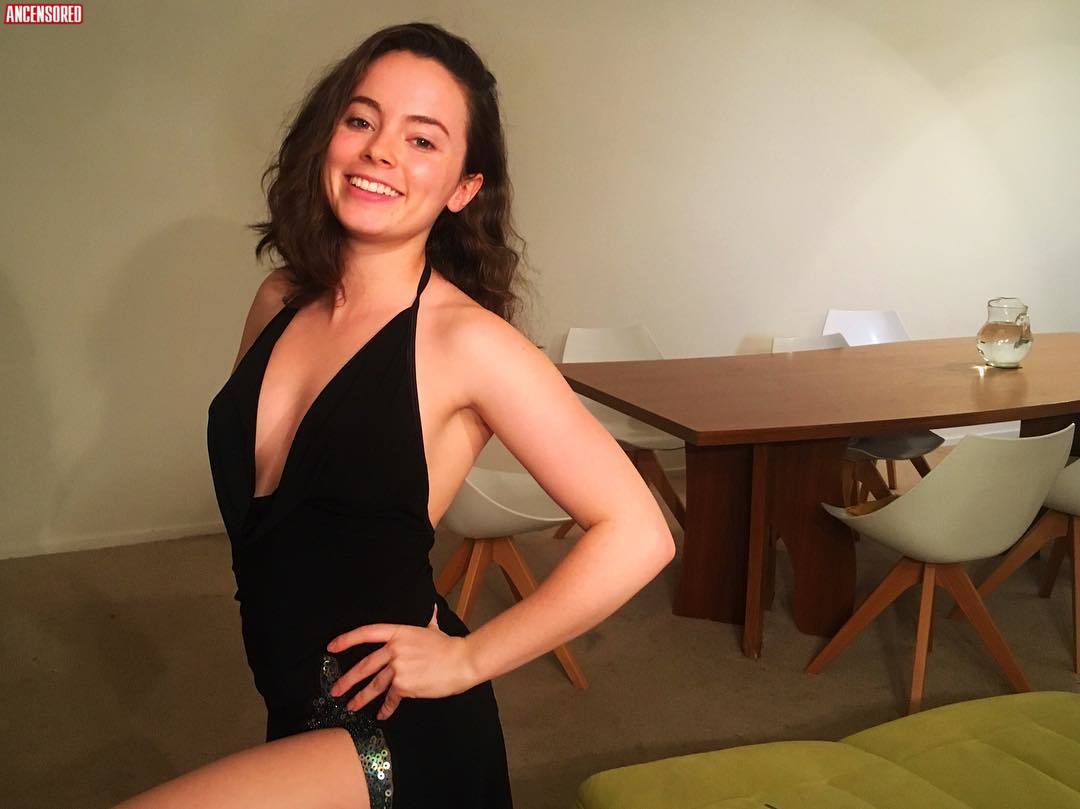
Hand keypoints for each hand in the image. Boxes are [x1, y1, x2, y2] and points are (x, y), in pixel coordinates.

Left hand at [326, 603, 477, 719]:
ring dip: (361, 698)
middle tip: (335, 690)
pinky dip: (386, 708)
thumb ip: (429, 620)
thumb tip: (432, 609)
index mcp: (398, 632)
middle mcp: (395, 649)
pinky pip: (391, 698)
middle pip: (365, 665)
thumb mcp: (433, 630)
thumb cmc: (449, 646)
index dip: (346, 639)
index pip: (366, 633)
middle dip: (347, 679)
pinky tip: (381, 715)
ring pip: (374, 685)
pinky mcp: (405, 685)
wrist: (462, 661)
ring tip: (351, 706)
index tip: (331, 647)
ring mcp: (398, 668)